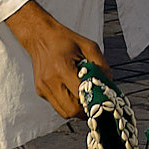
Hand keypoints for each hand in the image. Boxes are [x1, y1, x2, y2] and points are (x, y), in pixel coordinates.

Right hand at [2, 0, 108, 118]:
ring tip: (84, 99)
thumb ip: (102, 65)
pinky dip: (67, 104)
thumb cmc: (66, 40)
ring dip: (76, 110)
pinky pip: (57, 105)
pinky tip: (72, 92)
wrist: (40, 36)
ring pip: (63, 112)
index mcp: (62, 68)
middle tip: (95, 104)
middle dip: (85, 111)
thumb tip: (109, 84)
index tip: (103, 102)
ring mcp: (43, 87)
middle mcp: (50, 80)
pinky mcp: (40, 91)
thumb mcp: (89, 46)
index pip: (80, 95)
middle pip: (71, 110)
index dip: (93, 101)